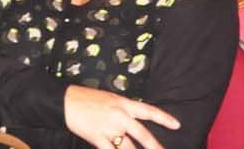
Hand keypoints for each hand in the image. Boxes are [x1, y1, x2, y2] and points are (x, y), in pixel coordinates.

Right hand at [63, 85, 179, 148]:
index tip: (176, 125)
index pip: (149, 111)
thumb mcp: (110, 99)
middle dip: (155, 147)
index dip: (164, 118)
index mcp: (124, 103)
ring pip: (128, 148)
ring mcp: (109, 128)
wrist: (67, 101)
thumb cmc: (87, 99)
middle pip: (143, 134)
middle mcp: (120, 116)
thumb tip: (134, 121)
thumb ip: (124, 110)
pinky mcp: (98, 138)